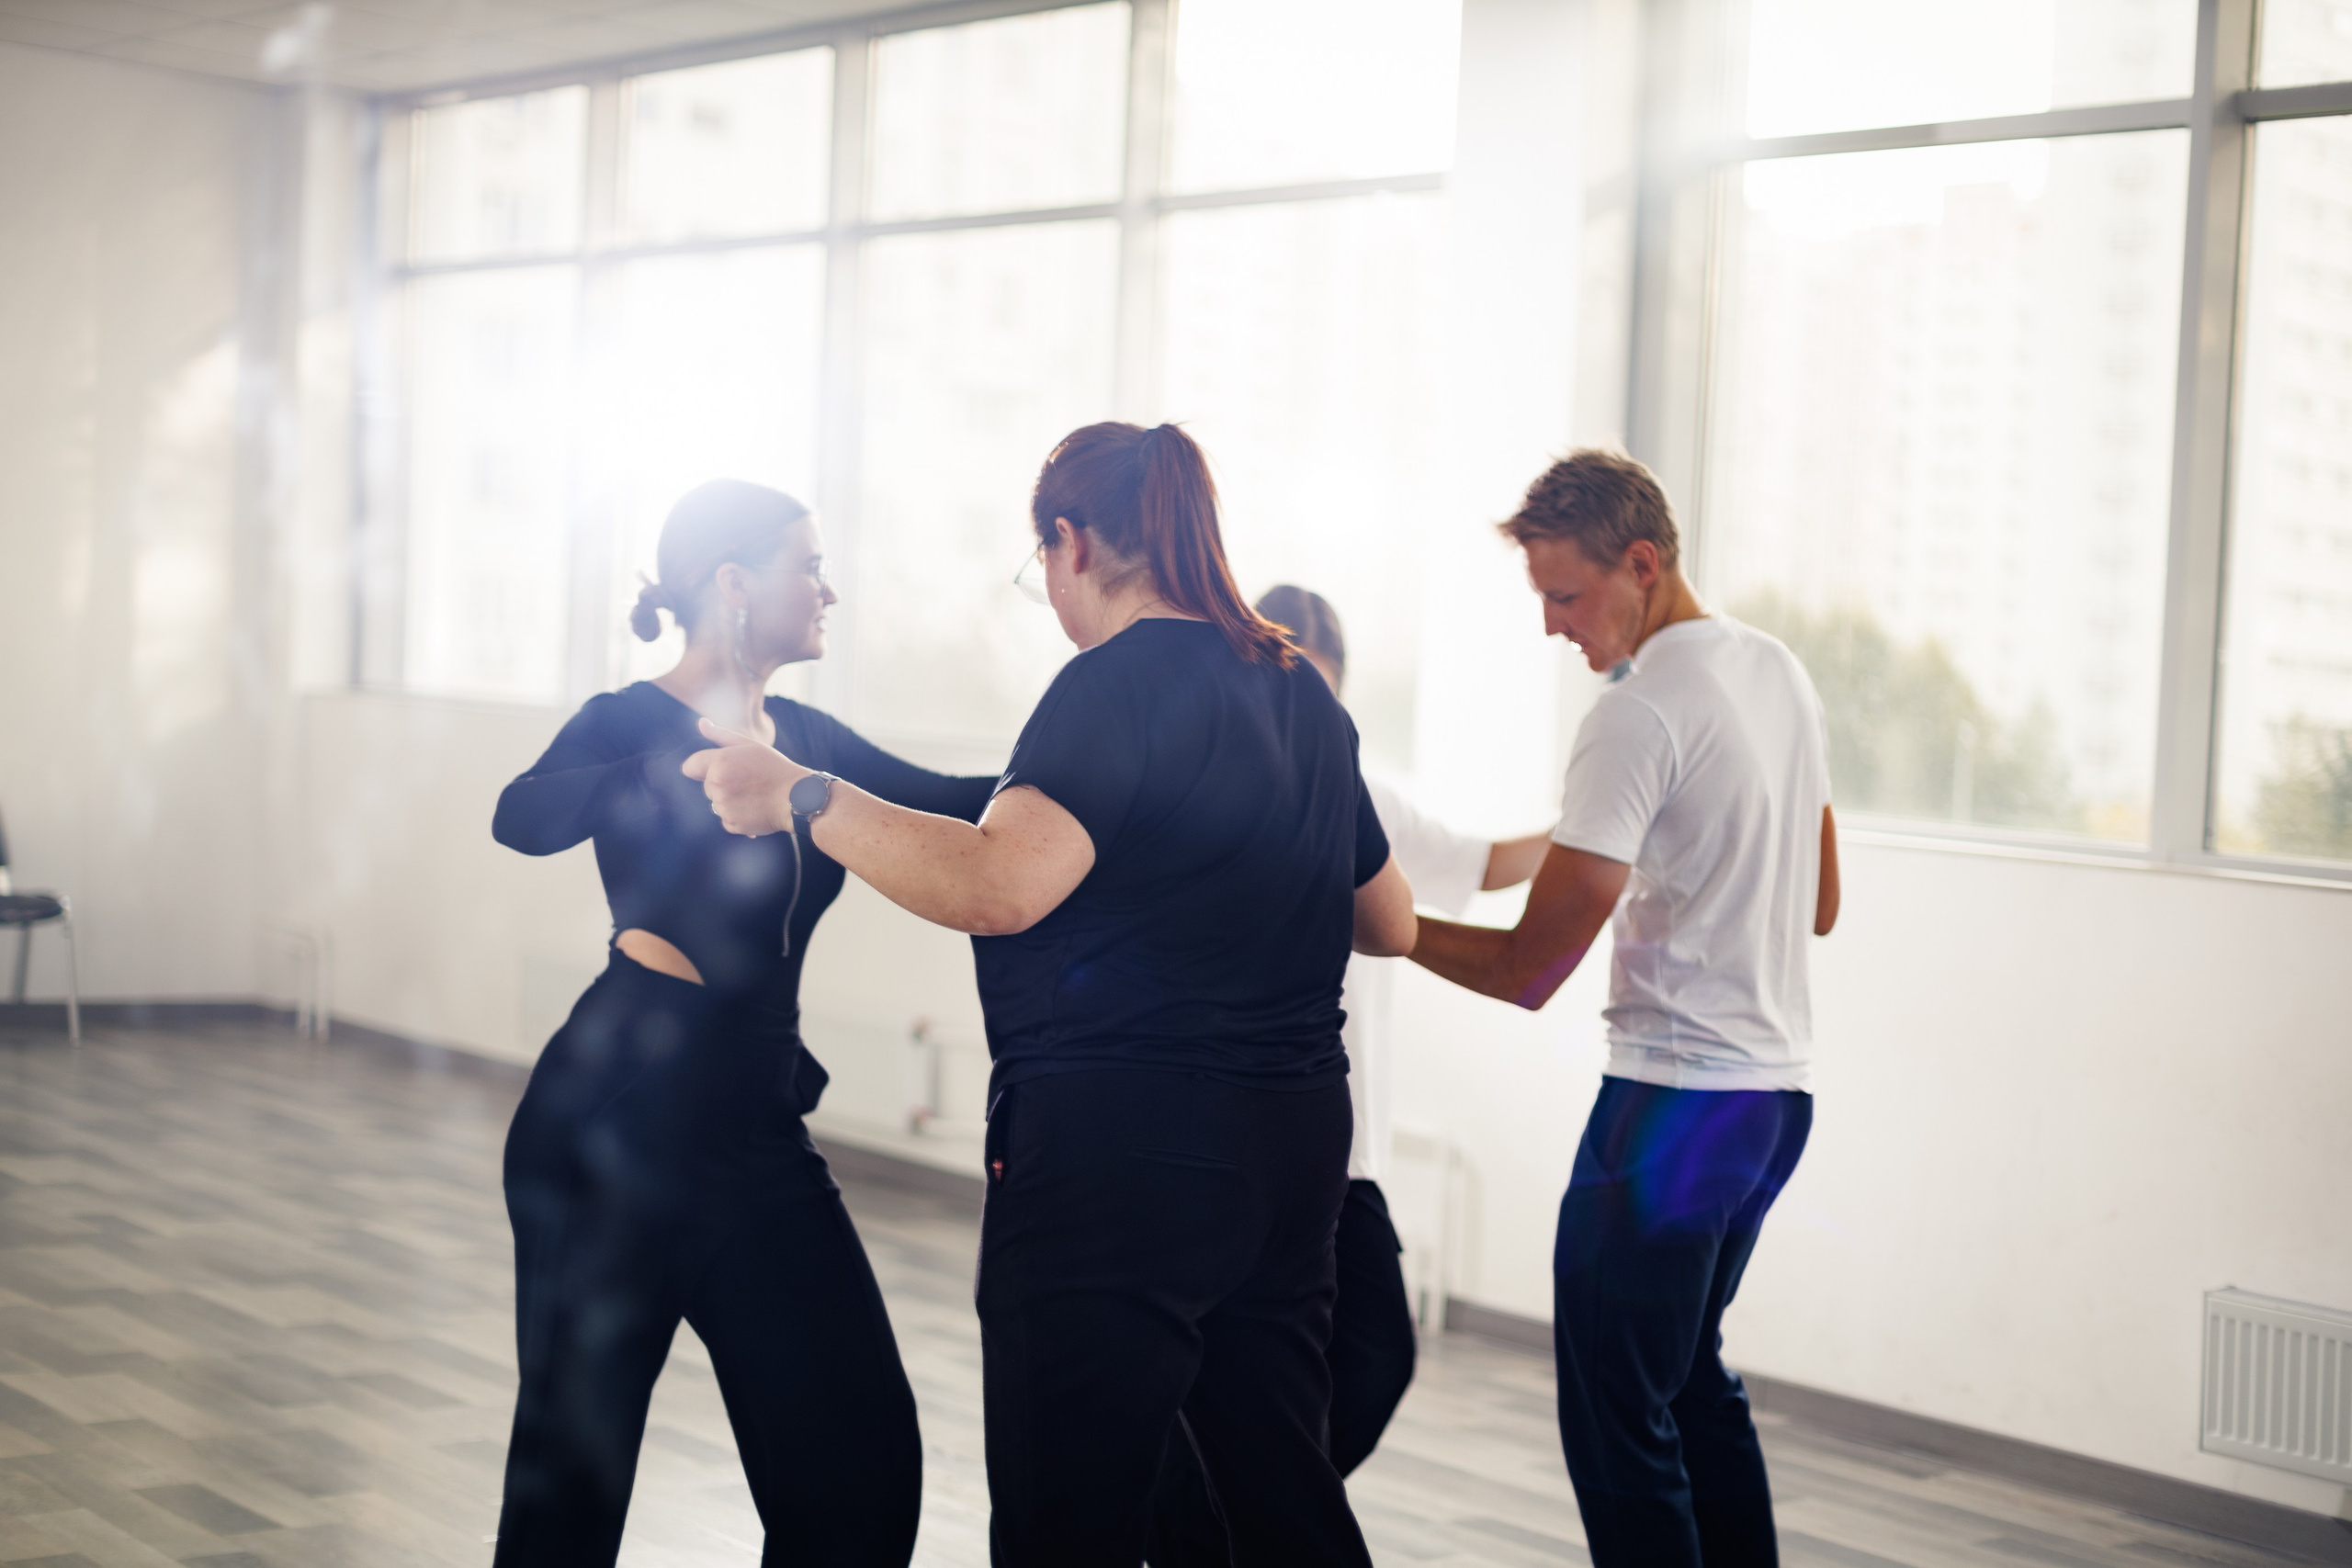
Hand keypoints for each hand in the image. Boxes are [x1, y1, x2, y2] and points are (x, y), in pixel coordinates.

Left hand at [681, 718, 809, 836]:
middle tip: (747, 781)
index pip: (690, 767)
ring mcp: (724, 807)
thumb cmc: (775, 768)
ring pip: (716, 803)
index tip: (718, 768)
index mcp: (720, 762)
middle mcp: (717, 785)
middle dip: (721, 784)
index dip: (701, 767)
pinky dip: (737, 816)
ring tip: (752, 795)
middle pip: (706, 786)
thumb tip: (701, 723)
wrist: (797, 797)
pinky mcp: (731, 824)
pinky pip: (725, 819)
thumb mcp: (750, 745)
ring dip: (729, 801)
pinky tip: (754, 808)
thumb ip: (721, 735)